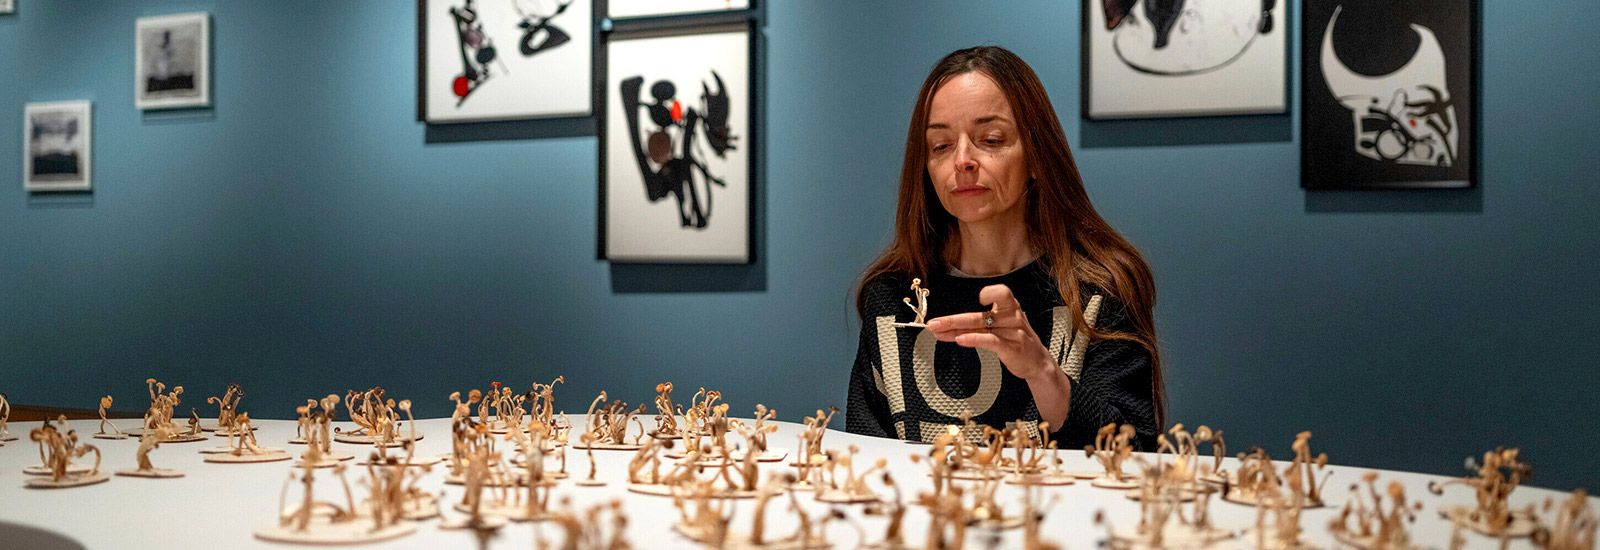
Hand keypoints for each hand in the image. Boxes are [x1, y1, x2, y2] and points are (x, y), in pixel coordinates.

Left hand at [925, 284, 1057, 381]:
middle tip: (933, 323)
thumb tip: (947, 325)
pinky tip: (960, 340)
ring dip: (956, 330)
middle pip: (979, 315)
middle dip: (953, 319)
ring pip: (981, 328)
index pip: (1002, 292)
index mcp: (1011, 307)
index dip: (990, 293)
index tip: (976, 300)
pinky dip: (974, 339)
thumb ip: (977, 325)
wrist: (1038, 363)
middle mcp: (1012, 317)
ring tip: (938, 333)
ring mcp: (1013, 332)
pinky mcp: (1012, 348)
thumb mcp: (999, 328)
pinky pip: (990, 341)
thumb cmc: (1016, 341)